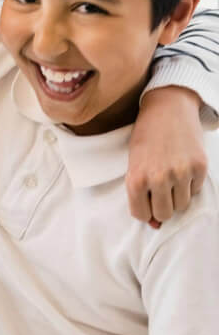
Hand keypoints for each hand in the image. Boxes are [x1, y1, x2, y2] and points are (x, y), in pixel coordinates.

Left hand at [127, 86, 207, 227]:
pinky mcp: (199, 167)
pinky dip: (189, 185)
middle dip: (161, 207)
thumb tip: (155, 225)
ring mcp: (181, 173)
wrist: (168, 108)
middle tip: (160, 191)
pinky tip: (182, 168)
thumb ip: (140, 194)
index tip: (146, 201)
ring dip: (176, 196)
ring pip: (182, 205)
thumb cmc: (146, 137)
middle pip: (164, 214)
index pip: (141, 214)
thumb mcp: (134, 163)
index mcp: (136, 178)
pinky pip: (195, 191)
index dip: (144, 210)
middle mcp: (158, 178)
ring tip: (170, 177)